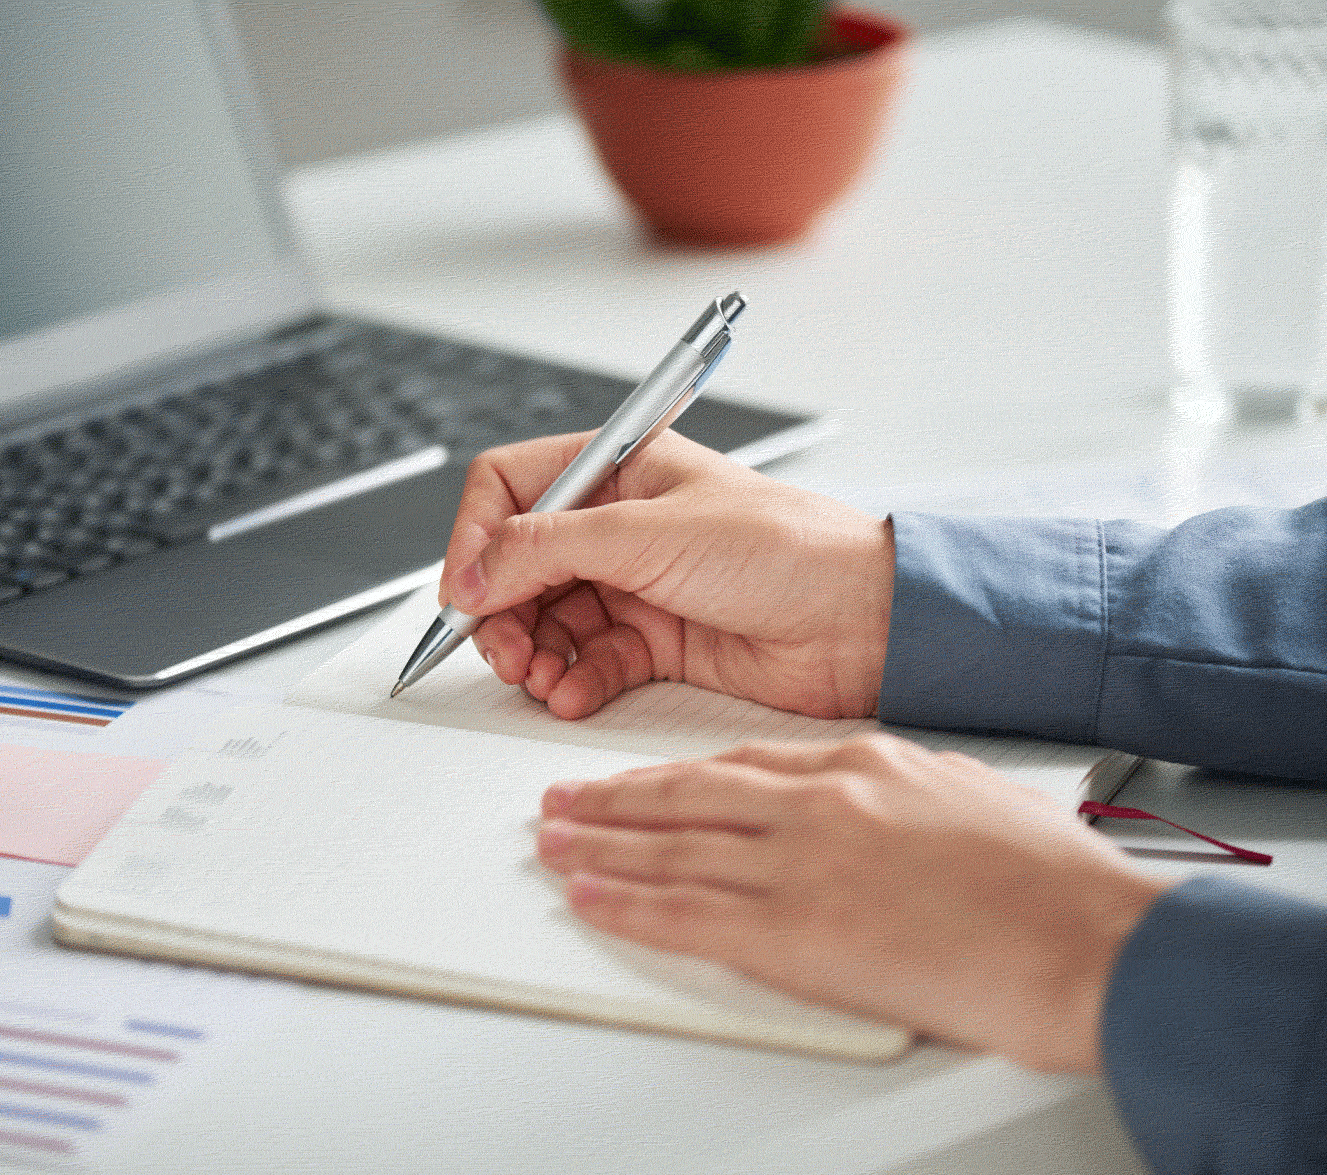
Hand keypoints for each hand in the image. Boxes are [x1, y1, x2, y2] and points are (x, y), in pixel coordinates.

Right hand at [440, 431, 893, 720]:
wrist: (861, 622)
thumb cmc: (787, 550)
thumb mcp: (650, 533)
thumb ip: (550, 549)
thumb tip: (474, 571)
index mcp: (621, 468)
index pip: (512, 487)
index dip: (477, 539)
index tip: (466, 591)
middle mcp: (622, 525)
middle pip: (519, 565)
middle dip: (500, 610)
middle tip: (502, 648)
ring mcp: (637, 585)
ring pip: (547, 621)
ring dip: (532, 653)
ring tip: (540, 675)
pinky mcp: (657, 643)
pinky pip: (587, 662)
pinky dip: (572, 682)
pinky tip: (575, 692)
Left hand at [534, 733, 1176, 1072]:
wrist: (1084, 936)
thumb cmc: (1049, 877)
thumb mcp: (971, 793)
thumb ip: (905, 788)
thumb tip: (876, 794)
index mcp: (862, 763)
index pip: (740, 763)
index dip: (675, 773)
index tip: (642, 779)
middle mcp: (820, 803)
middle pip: (687, 795)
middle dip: (615, 799)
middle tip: (563, 801)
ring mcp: (803, 865)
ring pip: (671, 849)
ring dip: (601, 848)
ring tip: (553, 844)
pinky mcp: (798, 935)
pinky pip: (688, 916)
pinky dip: (629, 908)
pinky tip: (591, 900)